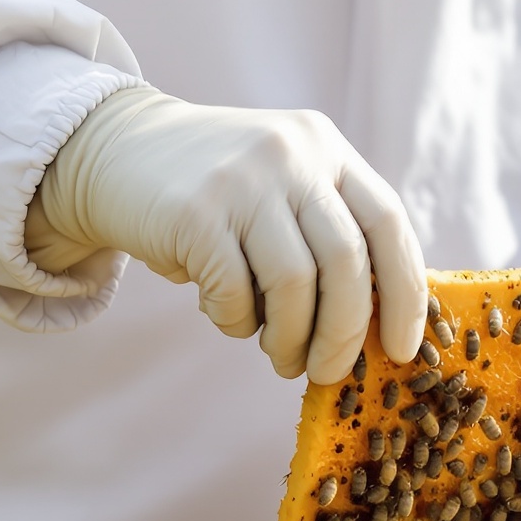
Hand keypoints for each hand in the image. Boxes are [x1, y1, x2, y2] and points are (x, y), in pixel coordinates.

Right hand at [25, 85, 427, 380]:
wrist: (115, 150)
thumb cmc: (215, 192)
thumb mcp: (282, 185)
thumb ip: (328, 232)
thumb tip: (374, 329)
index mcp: (326, 147)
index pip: (388, 223)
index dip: (405, 294)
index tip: (403, 349)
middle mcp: (292, 154)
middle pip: (347, 261)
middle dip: (346, 333)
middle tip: (331, 373)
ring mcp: (243, 179)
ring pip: (294, 283)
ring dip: (291, 339)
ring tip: (279, 358)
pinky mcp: (194, 211)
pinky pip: (234, 293)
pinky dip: (236, 322)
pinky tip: (224, 315)